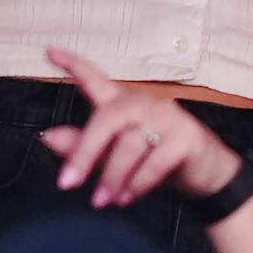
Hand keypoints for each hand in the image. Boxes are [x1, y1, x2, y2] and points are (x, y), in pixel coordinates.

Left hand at [39, 46, 242, 208]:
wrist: (205, 174)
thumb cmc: (154, 159)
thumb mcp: (114, 154)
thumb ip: (82, 146)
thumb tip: (47, 136)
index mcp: (122, 103)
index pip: (95, 79)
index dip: (73, 65)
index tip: (49, 51)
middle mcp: (143, 104)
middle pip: (107, 119)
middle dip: (85, 152)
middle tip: (67, 183)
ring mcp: (167, 118)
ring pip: (130, 144)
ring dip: (113, 177)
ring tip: (103, 201)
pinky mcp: (186, 138)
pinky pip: (156, 160)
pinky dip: (138, 182)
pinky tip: (127, 198)